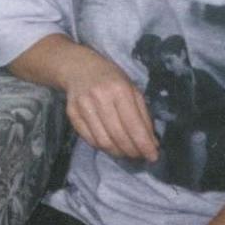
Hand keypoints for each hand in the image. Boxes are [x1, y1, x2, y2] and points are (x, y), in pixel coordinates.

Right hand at [59, 46, 158, 161]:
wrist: (79, 68)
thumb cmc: (111, 79)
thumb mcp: (133, 90)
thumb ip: (143, 116)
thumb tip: (152, 144)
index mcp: (119, 90)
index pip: (133, 125)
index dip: (144, 145)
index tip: (153, 156)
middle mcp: (100, 97)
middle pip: (118, 136)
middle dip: (132, 151)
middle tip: (139, 156)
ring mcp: (83, 106)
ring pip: (103, 141)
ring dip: (117, 152)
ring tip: (126, 152)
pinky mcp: (72, 113)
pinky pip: (89, 139)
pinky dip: (102, 147)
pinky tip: (110, 144)